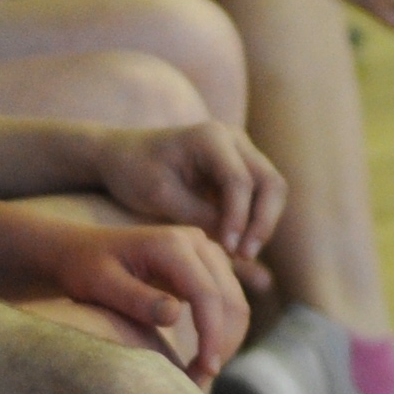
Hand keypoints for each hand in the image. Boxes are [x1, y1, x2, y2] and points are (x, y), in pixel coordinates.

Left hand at [41, 216, 249, 387]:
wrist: (79, 250)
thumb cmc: (85, 268)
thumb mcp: (101, 285)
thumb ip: (136, 299)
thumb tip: (175, 316)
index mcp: (171, 243)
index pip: (206, 293)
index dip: (211, 335)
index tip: (206, 370)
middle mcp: (195, 241)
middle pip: (228, 298)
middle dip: (220, 343)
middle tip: (199, 380)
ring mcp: (204, 251)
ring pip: (233, 301)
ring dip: (224, 339)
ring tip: (198, 373)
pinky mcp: (205, 265)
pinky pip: (226, 300)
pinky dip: (220, 330)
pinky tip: (201, 355)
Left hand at [85, 118, 285, 264]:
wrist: (121, 156)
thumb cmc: (134, 172)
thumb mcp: (162, 197)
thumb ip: (201, 217)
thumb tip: (236, 244)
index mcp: (211, 137)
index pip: (240, 181)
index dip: (239, 218)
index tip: (227, 249)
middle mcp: (233, 138)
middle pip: (271, 182)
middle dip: (262, 222)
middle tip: (244, 256)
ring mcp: (240, 151)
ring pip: (272, 190)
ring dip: (262, 223)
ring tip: (240, 255)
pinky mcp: (239, 167)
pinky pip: (261, 196)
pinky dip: (254, 221)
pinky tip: (235, 246)